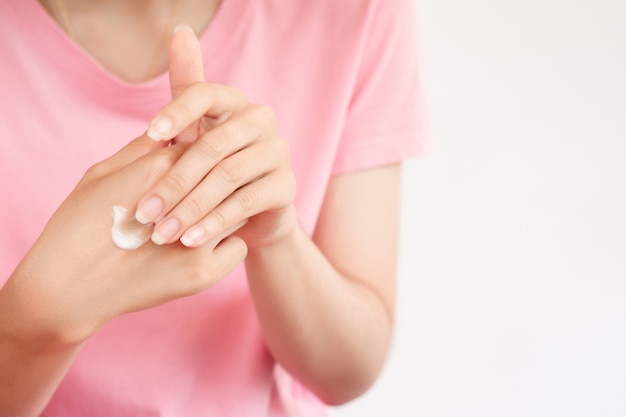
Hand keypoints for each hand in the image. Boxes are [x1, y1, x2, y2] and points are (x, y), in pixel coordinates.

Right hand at [2, 134, 246, 347]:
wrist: (66, 288)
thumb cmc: (78, 225)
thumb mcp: (102, 174)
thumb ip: (143, 149)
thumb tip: (172, 128)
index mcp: (159, 171)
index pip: (205, 147)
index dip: (204, 154)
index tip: (201, 163)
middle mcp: (186, 203)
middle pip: (227, 177)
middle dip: (223, 179)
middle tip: (217, 185)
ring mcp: (198, 242)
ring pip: (239, 210)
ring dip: (230, 208)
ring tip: (211, 213)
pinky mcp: (204, 274)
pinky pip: (239, 247)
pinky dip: (227, 242)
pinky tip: (206, 243)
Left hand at [135, 26, 296, 248]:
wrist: (248, 217)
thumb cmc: (212, 171)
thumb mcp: (194, 134)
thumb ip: (186, 89)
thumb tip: (181, 31)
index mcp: (235, 102)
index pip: (205, 93)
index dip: (177, 111)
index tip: (149, 136)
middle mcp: (261, 121)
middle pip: (213, 144)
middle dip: (174, 181)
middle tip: (145, 211)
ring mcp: (278, 153)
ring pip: (228, 176)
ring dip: (191, 207)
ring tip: (163, 232)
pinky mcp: (287, 186)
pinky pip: (247, 202)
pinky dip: (215, 222)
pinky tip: (191, 239)